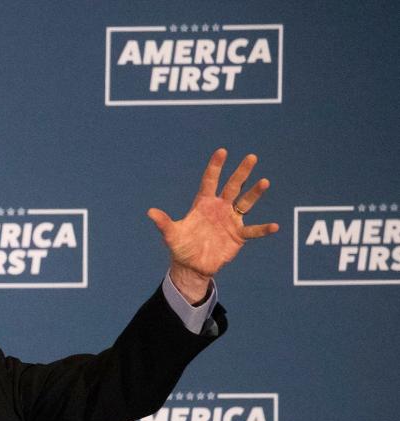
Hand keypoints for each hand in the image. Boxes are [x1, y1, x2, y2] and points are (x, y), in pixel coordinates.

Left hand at [147, 148, 279, 301]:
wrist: (192, 266)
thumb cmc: (181, 247)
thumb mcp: (171, 235)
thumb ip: (163, 223)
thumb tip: (150, 212)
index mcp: (203, 204)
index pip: (210, 181)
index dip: (215, 167)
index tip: (222, 151)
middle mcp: (219, 208)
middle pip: (232, 186)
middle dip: (241, 173)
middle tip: (251, 157)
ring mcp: (230, 220)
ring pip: (245, 203)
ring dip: (255, 193)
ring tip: (264, 182)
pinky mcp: (238, 235)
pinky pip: (253, 230)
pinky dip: (263, 229)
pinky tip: (274, 226)